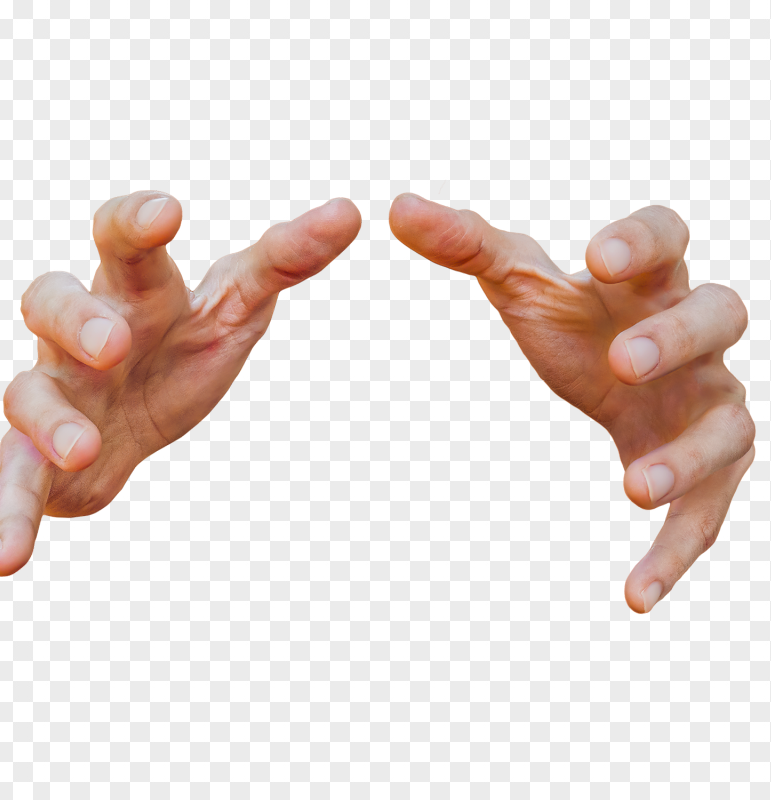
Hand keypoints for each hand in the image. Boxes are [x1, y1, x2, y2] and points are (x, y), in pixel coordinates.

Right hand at [0, 192, 360, 576]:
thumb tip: (351, 211)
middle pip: (51, 301)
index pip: (122, 241)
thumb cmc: (184, 349)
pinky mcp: (38, 459)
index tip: (168, 213)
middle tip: (114, 343)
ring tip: (84, 447)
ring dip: (49, 420)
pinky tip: (7, 558)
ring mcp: (56, 395)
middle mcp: (82, 334)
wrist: (136, 421)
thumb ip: (286, 259)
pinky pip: (13, 479)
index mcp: (136, 292)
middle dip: (76, 319)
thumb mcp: (239, 305)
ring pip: (28, 392)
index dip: (137, 221)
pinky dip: (9, 516)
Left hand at [390, 195, 753, 612]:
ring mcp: (708, 401)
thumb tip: (395, 207)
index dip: (643, 238)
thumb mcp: (518, 282)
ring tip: (633, 488)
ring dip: (689, 455)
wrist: (613, 369)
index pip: (667, 237)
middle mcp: (693, 335)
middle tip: (620, 363)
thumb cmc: (572, 317)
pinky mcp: (705, 467)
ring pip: (730, 422)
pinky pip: (709, 510)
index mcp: (646, 279)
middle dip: (676, 340)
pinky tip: (636, 596)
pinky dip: (676, 551)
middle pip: (719, 317)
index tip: (598, 254)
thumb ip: (463, 244)